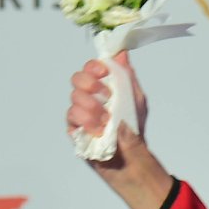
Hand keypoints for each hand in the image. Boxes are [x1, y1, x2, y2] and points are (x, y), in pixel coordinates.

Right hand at [65, 52, 172, 208]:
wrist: (131, 156)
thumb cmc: (133, 127)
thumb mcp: (136, 99)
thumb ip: (127, 76)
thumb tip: (121, 52)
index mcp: (102, 87)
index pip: (90, 68)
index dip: (93, 67)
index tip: (104, 72)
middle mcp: (88, 97)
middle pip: (77, 79)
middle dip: (91, 84)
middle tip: (106, 97)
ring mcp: (79, 113)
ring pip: (74, 97)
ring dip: (93, 106)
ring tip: (106, 119)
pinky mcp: (73, 129)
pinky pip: (72, 116)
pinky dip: (87, 121)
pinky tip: (99, 129)